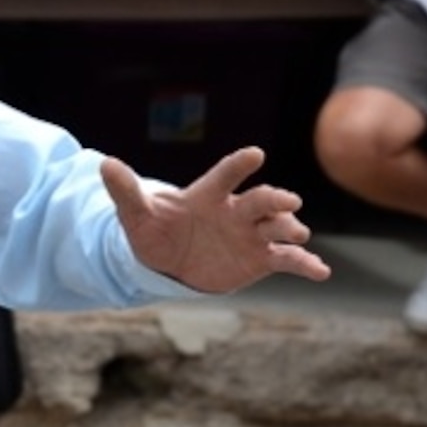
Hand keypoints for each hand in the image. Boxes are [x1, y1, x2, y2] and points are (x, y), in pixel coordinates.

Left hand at [100, 146, 330, 292]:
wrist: (169, 261)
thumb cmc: (156, 231)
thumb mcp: (136, 215)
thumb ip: (126, 192)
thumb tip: (104, 164)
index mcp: (209, 195)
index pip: (226, 175)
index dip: (240, 165)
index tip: (255, 155)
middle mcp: (238, 210)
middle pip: (262, 200)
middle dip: (276, 200)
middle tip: (288, 202)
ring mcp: (253, 234)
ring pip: (279, 227)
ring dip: (291, 229)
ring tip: (297, 236)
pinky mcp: (262, 258)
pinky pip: (289, 260)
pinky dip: (307, 264)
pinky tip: (322, 272)